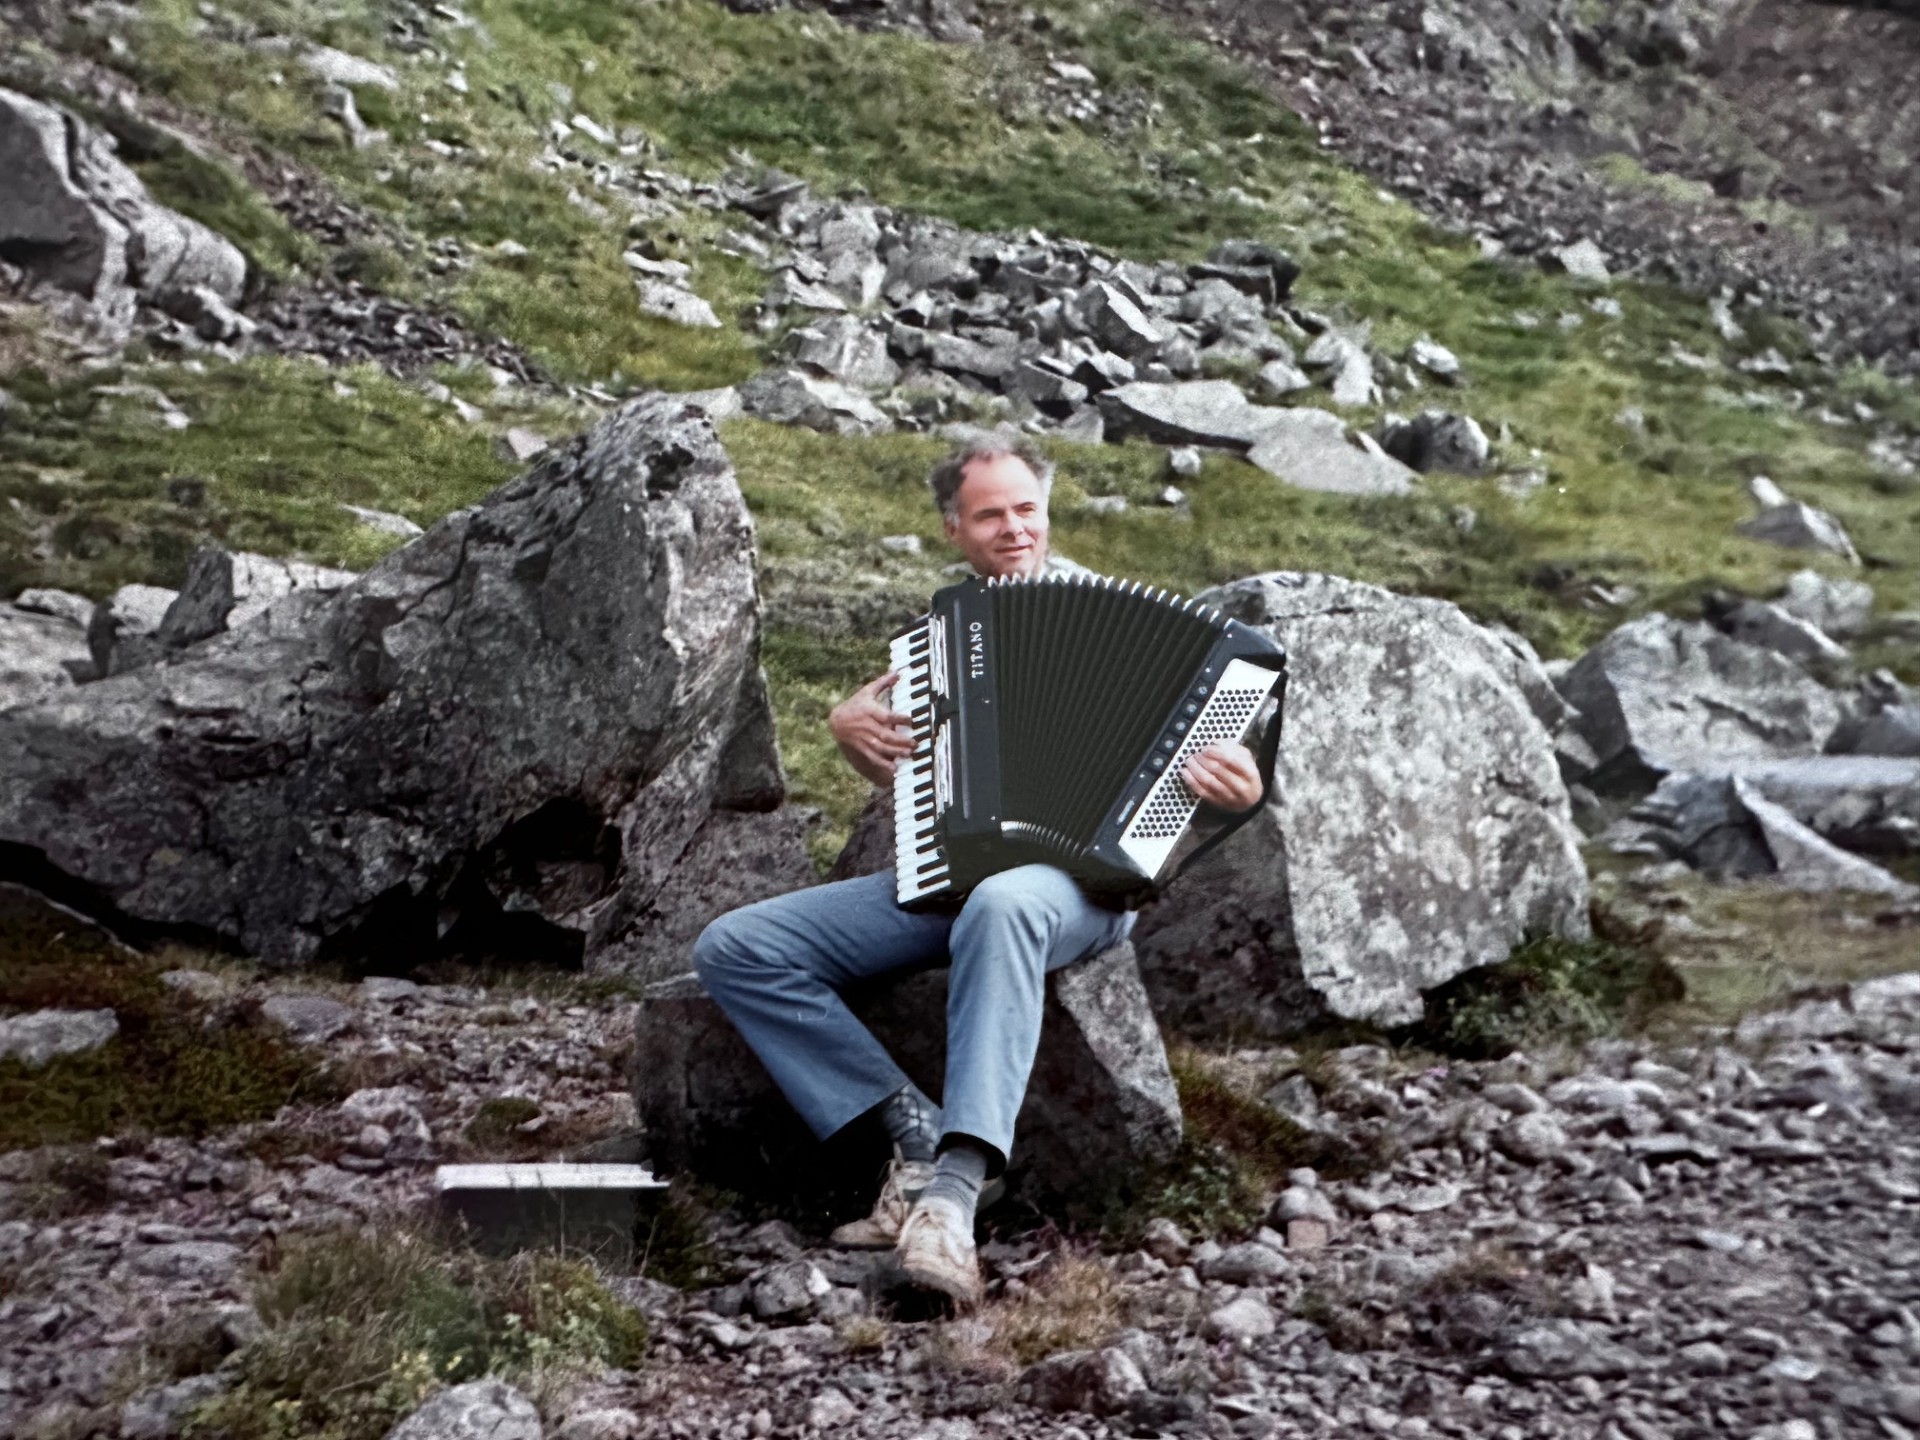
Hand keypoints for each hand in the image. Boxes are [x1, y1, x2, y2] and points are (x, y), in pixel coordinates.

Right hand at [829, 672, 915, 786]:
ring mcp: (865, 738)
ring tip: (909, 754)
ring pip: (882, 747)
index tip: (912, 720)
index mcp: (871, 711)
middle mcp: (868, 726)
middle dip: (901, 740)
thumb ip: (883, 683)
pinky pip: (873, 756)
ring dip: (896, 752)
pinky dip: (883, 763)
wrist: (837, 720)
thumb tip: (897, 672)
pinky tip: (894, 768)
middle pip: (886, 735)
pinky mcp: (863, 747)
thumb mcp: (867, 691)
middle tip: (915, 743)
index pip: (887, 715)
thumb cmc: (855, 704)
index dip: (899, 718)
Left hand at [1181, 740, 1264, 813]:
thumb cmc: (1246, 775)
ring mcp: (1229, 796)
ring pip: (1208, 781)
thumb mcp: (1246, 759)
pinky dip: (1191, 781)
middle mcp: (1240, 786)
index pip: (1230, 759)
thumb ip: (1233, 748)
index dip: (1215, 751)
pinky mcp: (1218, 803)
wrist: (1251, 800)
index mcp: (1249, 773)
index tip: (1205, 748)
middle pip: (1217, 769)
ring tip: (1189, 760)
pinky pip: (1202, 792)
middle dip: (1203, 759)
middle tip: (1196, 753)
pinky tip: (1185, 772)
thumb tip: (1215, 742)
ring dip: (1195, 768)